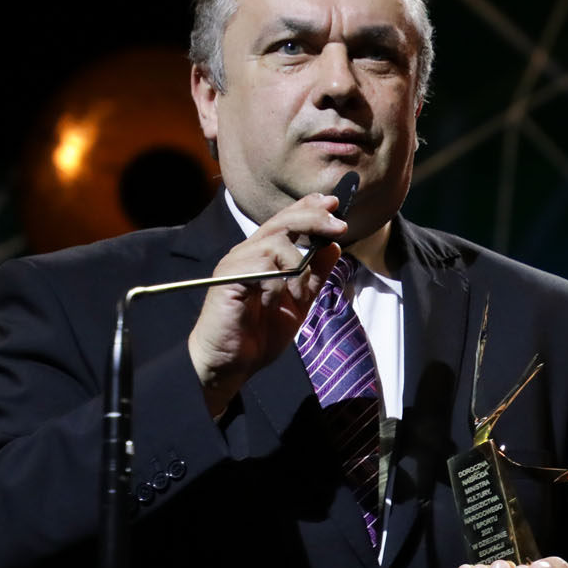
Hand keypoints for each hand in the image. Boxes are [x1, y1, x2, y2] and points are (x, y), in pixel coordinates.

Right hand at [187, 192, 349, 417]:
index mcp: (263, 256)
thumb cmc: (258, 333)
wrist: (230, 364)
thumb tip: (335, 246)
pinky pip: (264, 268)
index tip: (333, 202)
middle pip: (282, 221)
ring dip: (298, 270)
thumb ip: (315, 275)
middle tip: (337, 224)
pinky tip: (272, 304)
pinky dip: (277, 286)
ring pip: (277, 243)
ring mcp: (236, 264)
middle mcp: (248, 253)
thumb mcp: (298, 302)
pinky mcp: (229, 279)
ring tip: (295, 297)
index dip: (309, 208)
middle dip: (313, 219)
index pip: (286, 221)